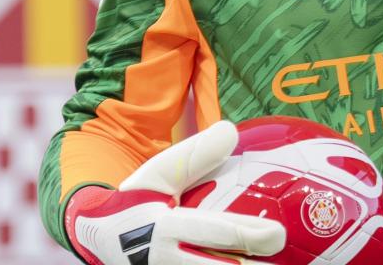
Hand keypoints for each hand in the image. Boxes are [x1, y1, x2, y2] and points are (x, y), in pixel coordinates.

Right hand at [65, 121, 284, 264]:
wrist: (99, 237)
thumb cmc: (140, 199)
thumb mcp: (157, 173)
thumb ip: (194, 156)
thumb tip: (231, 131)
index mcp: (165, 229)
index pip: (213, 233)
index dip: (247, 235)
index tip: (279, 235)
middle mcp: (166, 260)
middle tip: (283, 259)